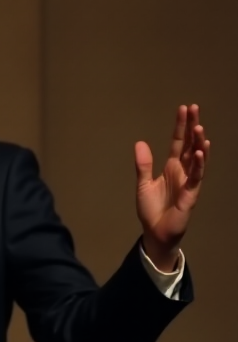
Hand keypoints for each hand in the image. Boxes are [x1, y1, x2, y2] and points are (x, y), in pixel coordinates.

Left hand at [135, 104, 209, 270]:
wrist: (155, 231)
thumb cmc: (151, 209)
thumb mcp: (142, 184)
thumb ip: (143, 165)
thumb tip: (140, 143)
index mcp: (171, 167)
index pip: (178, 142)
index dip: (181, 126)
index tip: (184, 109)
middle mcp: (183, 171)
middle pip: (190, 145)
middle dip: (192, 128)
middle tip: (194, 109)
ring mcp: (189, 182)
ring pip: (197, 159)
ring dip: (198, 143)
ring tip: (199, 127)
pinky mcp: (191, 194)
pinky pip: (197, 177)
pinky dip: (200, 164)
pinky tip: (201, 151)